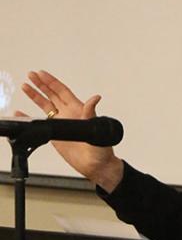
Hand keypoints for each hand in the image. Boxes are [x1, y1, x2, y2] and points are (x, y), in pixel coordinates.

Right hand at [19, 70, 123, 190]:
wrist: (96, 166)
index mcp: (79, 110)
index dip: (52, 82)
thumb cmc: (102, 148)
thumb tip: (95, 98)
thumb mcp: (98, 128)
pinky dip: (30, 117)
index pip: (62, 91)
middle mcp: (69, 114)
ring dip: (35, 96)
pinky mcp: (56, 135)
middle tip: (31, 75)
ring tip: (25, 86)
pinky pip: (41, 123)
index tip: (42, 73)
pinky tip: (21, 113)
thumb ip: (91, 113)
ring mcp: (62, 124)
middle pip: (52, 95)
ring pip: (45, 106)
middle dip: (41, 84)